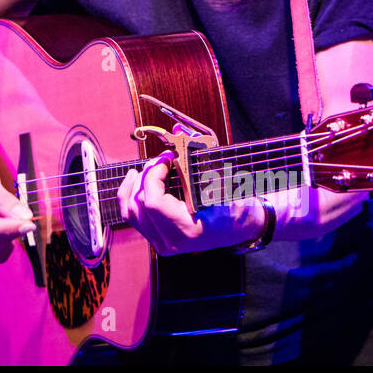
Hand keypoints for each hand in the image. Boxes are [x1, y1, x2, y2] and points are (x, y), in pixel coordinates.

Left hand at [116, 151, 261, 254]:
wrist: (243, 228)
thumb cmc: (237, 207)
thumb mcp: (224, 184)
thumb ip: (199, 159)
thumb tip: (177, 130)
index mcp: (188, 230)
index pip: (154, 202)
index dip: (154, 174)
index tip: (166, 158)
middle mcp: (171, 241)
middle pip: (140, 204)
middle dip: (146, 176)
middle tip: (161, 161)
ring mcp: (163, 242)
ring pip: (131, 210)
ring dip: (135, 185)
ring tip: (146, 168)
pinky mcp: (159, 239)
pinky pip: (133, 217)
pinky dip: (129, 197)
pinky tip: (133, 180)